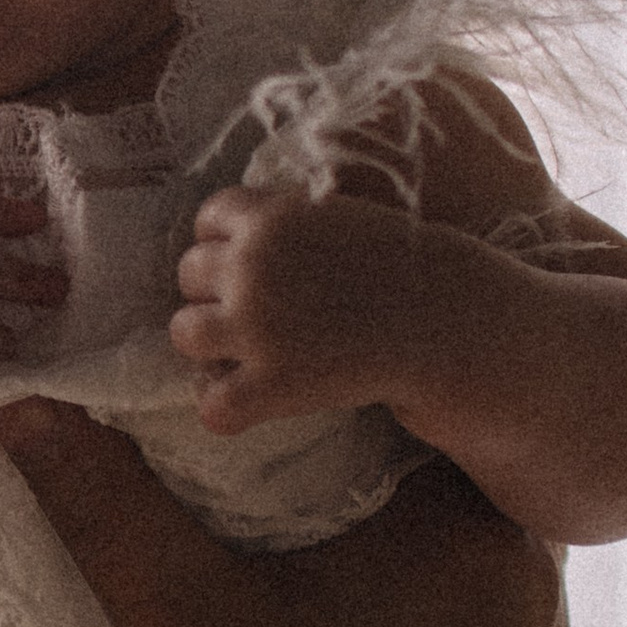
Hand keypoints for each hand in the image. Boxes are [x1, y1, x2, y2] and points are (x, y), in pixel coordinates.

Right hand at [0, 404, 571, 626]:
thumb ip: (107, 509)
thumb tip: (25, 407)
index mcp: (470, 524)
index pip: (391, 401)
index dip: (306, 389)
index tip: (231, 401)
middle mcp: (535, 578)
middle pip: (417, 480)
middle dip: (330, 476)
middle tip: (235, 482)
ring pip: (441, 564)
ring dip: (369, 560)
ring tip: (280, 575)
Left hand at [172, 184, 440, 430]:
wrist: (444, 318)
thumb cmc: (399, 266)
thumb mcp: (337, 217)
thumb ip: (284, 221)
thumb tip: (232, 237)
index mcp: (270, 218)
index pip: (208, 219)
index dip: (225, 243)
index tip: (253, 264)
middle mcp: (251, 267)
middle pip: (189, 274)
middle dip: (217, 292)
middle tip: (259, 313)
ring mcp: (256, 327)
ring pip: (183, 333)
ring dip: (209, 345)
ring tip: (244, 354)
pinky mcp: (271, 383)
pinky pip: (212, 404)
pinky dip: (224, 408)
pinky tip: (250, 402)